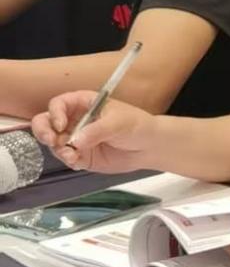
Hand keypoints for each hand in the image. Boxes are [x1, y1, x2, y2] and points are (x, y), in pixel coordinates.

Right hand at [33, 91, 157, 172]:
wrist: (150, 146)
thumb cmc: (137, 125)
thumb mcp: (118, 123)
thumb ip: (96, 131)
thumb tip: (76, 141)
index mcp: (83, 104)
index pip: (58, 104)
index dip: (55, 114)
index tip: (61, 126)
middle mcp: (75, 120)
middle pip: (47, 122)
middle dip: (44, 131)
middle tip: (52, 141)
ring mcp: (76, 138)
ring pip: (54, 143)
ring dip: (58, 150)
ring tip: (73, 156)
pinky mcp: (81, 155)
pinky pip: (66, 157)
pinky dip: (68, 161)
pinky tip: (78, 163)